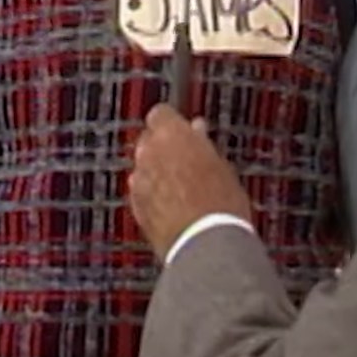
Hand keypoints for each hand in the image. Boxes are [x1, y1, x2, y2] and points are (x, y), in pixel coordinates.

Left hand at [129, 104, 252, 261]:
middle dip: (162, 147)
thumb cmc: (220, 203)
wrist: (205, 243)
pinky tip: (172, 205)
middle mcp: (148, 154)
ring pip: (142, 166)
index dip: (172, 122)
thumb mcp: (221, 165)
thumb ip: (201, 143)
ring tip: (181, 186)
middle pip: (148, 140)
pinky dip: (152, 194)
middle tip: (185, 159)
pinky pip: (141, 192)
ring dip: (156, 172)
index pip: (160, 113)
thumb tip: (196, 130)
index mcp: (171, 134)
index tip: (184, 129)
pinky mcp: (135, 207)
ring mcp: (139, 182)